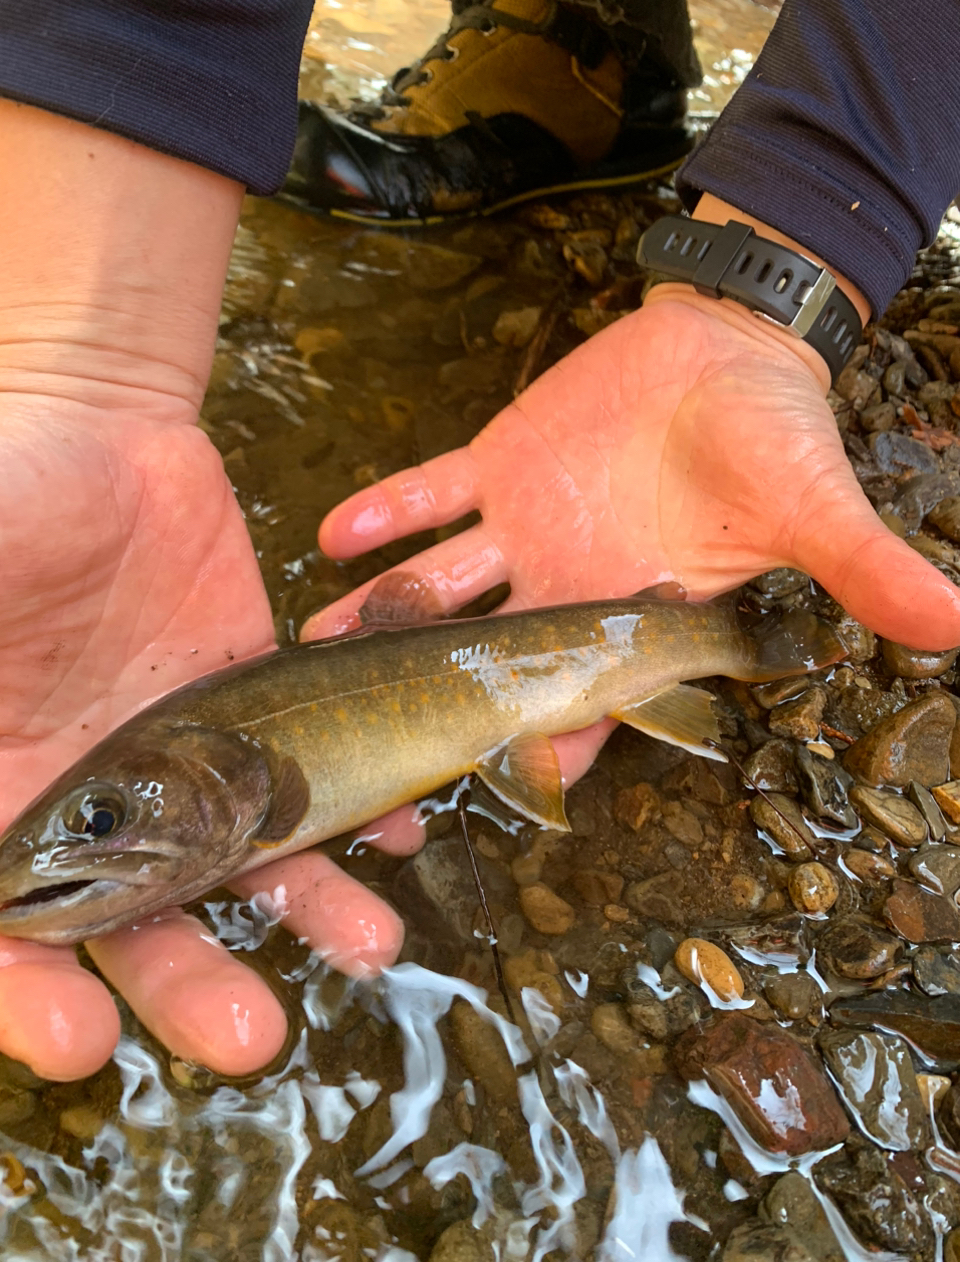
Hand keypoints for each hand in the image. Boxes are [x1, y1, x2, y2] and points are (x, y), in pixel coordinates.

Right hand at [0, 406, 404, 1082]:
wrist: (85, 423)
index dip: (21, 999)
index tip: (75, 1041)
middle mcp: (89, 812)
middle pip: (136, 929)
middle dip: (190, 987)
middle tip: (249, 1038)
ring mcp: (182, 768)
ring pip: (243, 866)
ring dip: (307, 913)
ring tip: (368, 944)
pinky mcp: (258, 714)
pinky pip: (316, 776)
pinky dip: (366, 805)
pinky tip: (403, 825)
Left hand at [307, 283, 959, 697]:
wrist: (729, 350)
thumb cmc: (773, 437)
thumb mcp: (817, 512)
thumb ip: (866, 573)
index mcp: (633, 616)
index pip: (588, 701)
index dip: (550, 745)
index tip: (499, 786)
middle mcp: (564, 588)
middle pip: (488, 660)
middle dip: (428, 698)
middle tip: (360, 743)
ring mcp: (522, 529)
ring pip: (442, 586)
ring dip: (381, 614)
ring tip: (314, 646)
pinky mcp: (495, 463)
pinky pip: (432, 492)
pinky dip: (390, 512)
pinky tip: (336, 534)